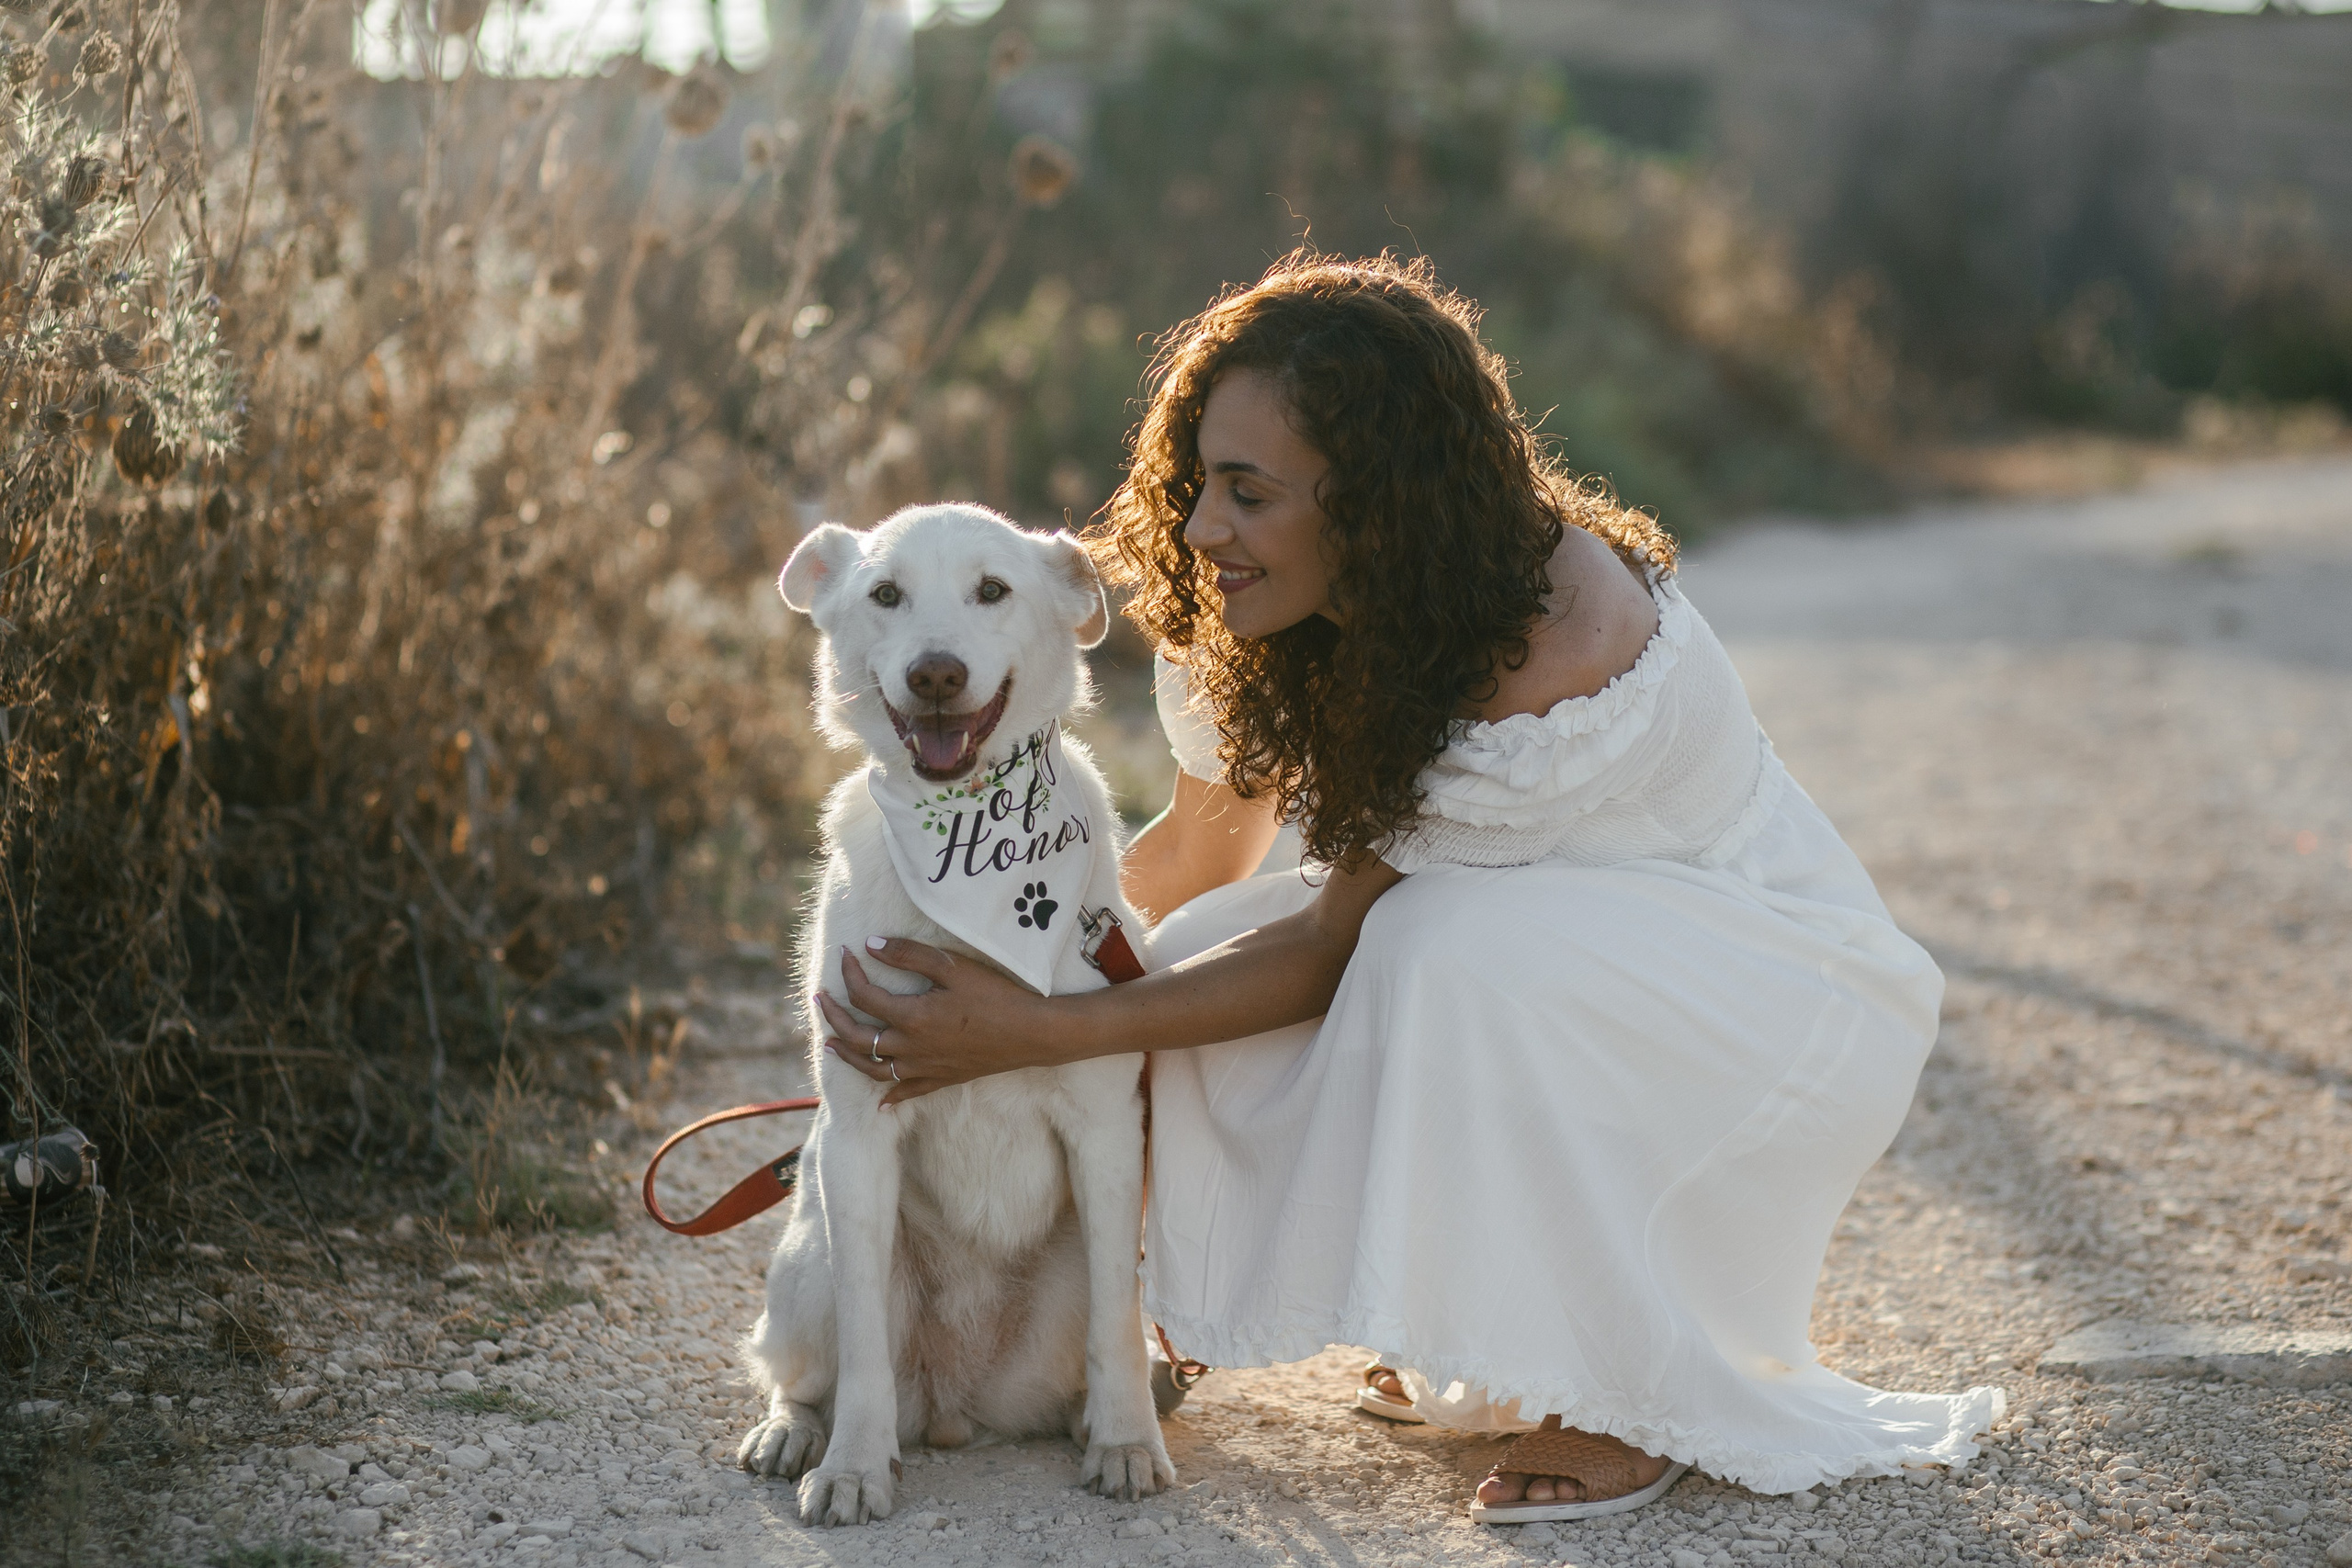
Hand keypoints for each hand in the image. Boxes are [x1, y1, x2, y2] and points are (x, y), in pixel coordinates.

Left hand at [818, 937, 1054, 1104]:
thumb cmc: (996, 995)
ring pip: (875, 1069)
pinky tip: (881, 1103)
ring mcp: (926, 1068)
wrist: (1032, 1033)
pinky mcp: (943, 1079)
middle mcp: (912, 1048)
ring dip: (849, 1057)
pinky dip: (891, 1097)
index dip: (850, 973)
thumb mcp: (953, 966)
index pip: (865, 996)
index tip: (846, 953)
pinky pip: (908, 1092)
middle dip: (834, 1018)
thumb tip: (871, 944)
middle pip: (859, 1038)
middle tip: (821, 1000)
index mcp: (912, 1017)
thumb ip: (909, 954)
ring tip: (832, 1045)